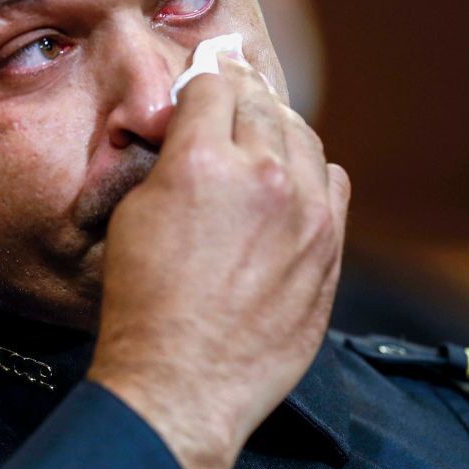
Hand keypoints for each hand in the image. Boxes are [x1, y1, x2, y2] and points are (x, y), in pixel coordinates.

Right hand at [87, 56, 350, 468]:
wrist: (183, 382)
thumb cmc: (144, 306)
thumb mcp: (134, 216)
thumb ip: (170, 161)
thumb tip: (192, 134)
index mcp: (202, 161)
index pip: (214, 86)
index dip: (202, 85)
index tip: (200, 92)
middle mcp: (262, 176)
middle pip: (262, 104)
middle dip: (241, 101)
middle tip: (229, 106)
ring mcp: (306, 213)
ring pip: (304, 138)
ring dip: (279, 133)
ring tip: (260, 145)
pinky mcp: (330, 247)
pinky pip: (333, 183)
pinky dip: (312, 175)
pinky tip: (293, 187)